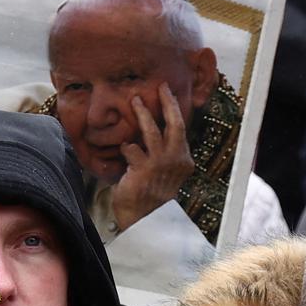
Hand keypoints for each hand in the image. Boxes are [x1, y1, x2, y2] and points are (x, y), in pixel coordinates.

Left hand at [112, 84, 195, 231]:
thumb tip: (156, 130)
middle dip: (168, 103)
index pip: (181, 129)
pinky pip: (131, 148)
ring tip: (135, 100)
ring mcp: (159, 164)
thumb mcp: (166, 172)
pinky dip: (126, 145)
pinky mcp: (142, 170)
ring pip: (152, 131)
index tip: (167, 93)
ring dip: (143, 114)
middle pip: (175, 124)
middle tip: (161, 87)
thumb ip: (166, 153)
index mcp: (183, 160)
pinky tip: (123, 148)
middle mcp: (175, 160)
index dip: (174, 109)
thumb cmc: (152, 194)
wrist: (145, 218)